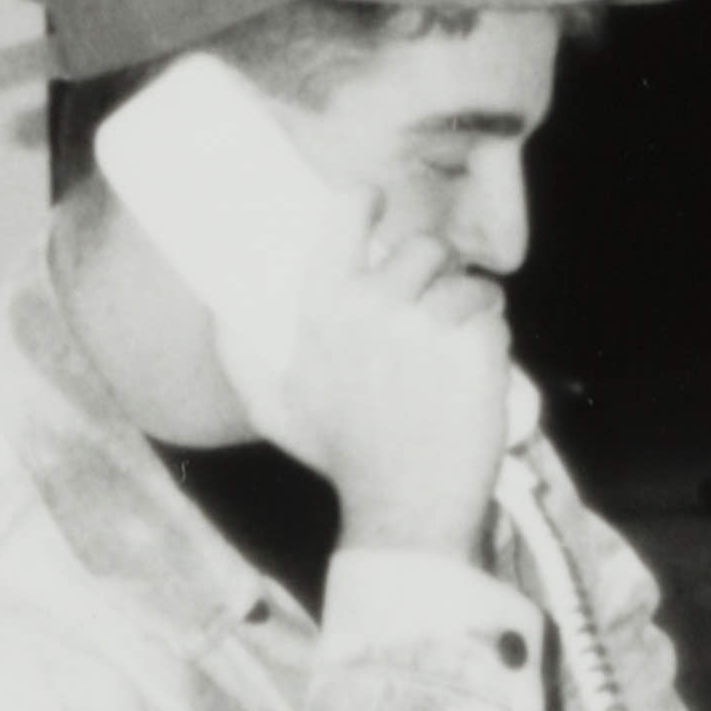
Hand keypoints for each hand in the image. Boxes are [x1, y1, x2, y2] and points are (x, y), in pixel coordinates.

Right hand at [256, 207, 515, 566]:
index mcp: (323, 307)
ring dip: (470, 298)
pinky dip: (493, 333)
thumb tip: (215, 302)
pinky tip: (480, 364)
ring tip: (461, 334)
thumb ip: (237, 351)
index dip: (366, 202)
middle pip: (422, 246)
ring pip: (466, 277)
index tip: (376, 206)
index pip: (348, 214)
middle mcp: (375, 304)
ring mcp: (430, 322)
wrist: (405, 508)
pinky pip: (495, 314)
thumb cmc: (340, 456)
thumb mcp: (270, 408)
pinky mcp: (478, 343)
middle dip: (434, 270)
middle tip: (433, 305)